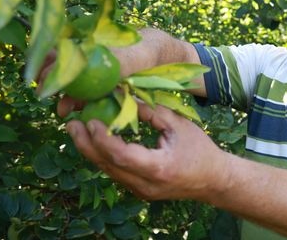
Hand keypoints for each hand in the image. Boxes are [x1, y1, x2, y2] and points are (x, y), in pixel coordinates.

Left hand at [66, 102, 229, 200]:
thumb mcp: (179, 125)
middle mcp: (145, 184)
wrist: (213, 180)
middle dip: (86, 144)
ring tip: (78, 129)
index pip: (121, 156)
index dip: (102, 138)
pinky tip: (96, 140)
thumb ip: (152, 112)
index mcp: (158, 168)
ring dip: (91, 150)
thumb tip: (126, 95)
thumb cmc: (201, 149)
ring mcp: (140, 191)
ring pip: (108, 170)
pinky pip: (115, 172)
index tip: (91, 120)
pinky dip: (104, 156)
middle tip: (72, 123)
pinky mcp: (139, 190)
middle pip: (107, 166)